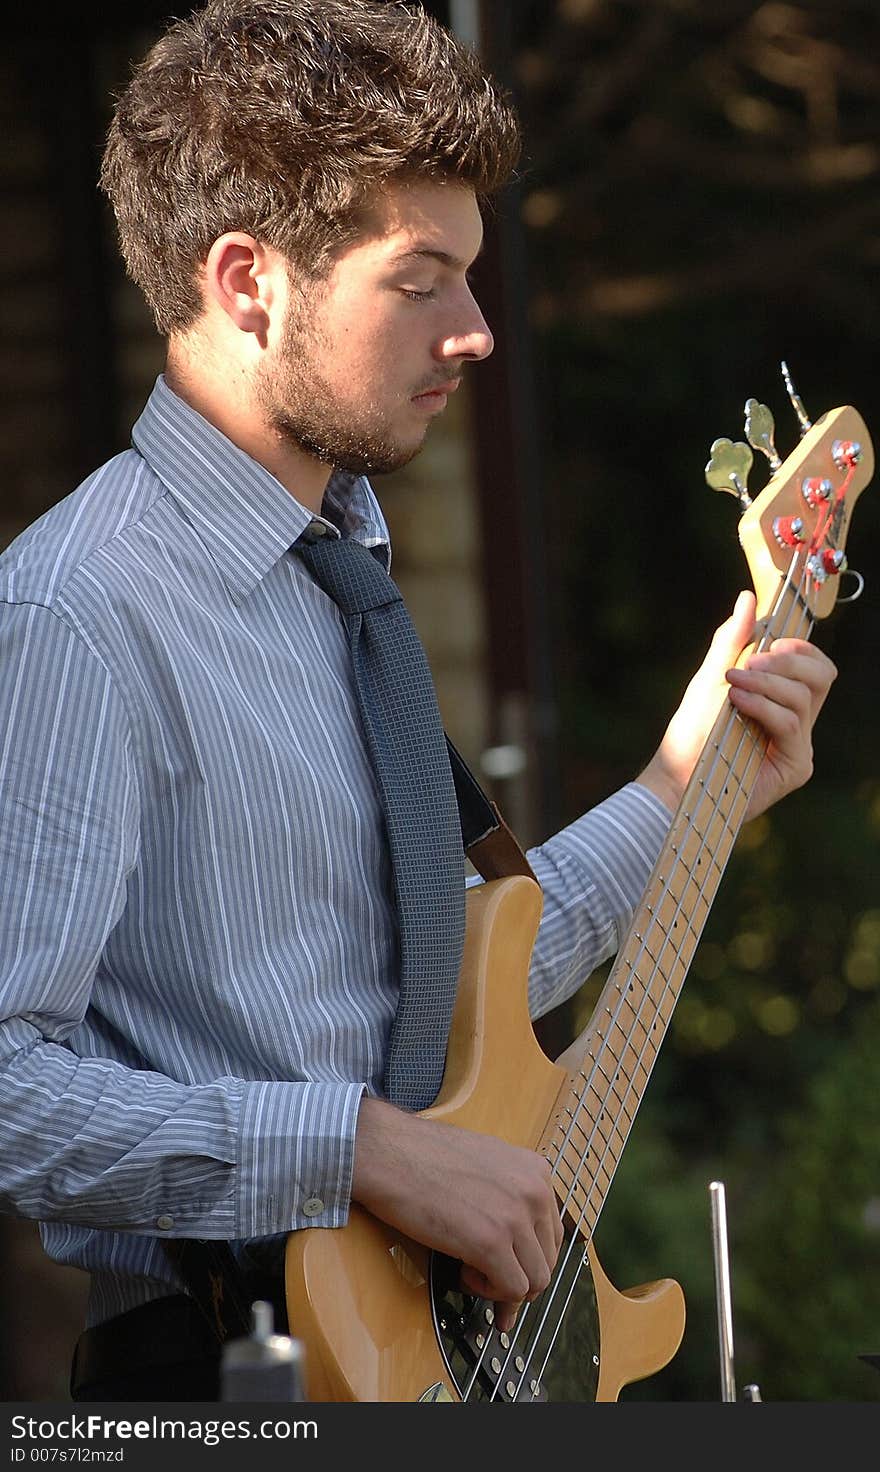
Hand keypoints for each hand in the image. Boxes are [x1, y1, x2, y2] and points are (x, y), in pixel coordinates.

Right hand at [352, 1097, 562, 1332]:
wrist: (389, 1152)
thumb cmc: (424, 1156)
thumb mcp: (486, 1163)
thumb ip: (509, 1193)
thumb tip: (516, 1238)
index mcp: (536, 1171)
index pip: (552, 1233)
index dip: (529, 1258)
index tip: (511, 1270)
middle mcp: (535, 1192)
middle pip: (546, 1261)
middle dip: (518, 1278)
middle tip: (488, 1280)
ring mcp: (515, 1218)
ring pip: (534, 1281)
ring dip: (502, 1287)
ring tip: (470, 1270)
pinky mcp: (492, 1243)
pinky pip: (510, 1290)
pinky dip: (489, 1292)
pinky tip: (463, 1271)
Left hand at [638, 590, 836, 821]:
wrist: (675, 776)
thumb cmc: (691, 732)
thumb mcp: (711, 678)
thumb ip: (732, 640)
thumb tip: (748, 597)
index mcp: (782, 698)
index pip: (814, 665)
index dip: (800, 648)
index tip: (769, 641)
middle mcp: (796, 720)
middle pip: (822, 676)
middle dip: (788, 661)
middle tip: (751, 661)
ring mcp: (798, 745)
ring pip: (804, 697)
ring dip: (766, 684)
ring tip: (733, 685)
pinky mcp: (795, 766)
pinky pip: (792, 724)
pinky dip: (764, 707)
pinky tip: (738, 703)